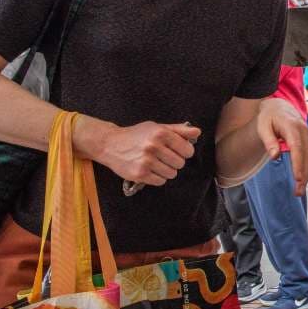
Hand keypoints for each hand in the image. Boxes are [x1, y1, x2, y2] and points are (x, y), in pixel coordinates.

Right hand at [81, 118, 199, 186]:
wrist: (110, 144)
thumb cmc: (136, 135)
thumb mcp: (157, 127)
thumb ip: (179, 130)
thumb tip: (197, 132)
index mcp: (161, 133)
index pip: (187, 150)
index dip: (185, 152)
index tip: (178, 151)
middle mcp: (154, 146)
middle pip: (180, 163)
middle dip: (175, 162)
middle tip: (164, 157)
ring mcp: (146, 161)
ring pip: (171, 174)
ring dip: (167, 171)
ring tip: (156, 163)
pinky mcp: (139, 174)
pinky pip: (160, 181)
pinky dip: (157, 178)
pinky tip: (150, 170)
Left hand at [255, 98, 307, 195]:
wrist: (279, 107)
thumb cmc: (269, 117)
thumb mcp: (262, 126)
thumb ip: (269, 141)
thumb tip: (274, 156)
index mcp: (292, 127)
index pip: (297, 148)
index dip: (298, 164)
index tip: (298, 178)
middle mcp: (304, 132)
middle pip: (307, 156)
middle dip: (304, 175)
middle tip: (298, 192)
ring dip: (307, 175)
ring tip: (299, 190)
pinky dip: (307, 169)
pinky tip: (303, 180)